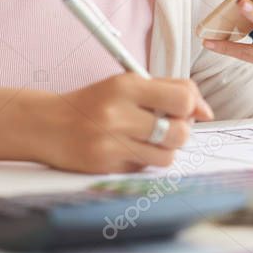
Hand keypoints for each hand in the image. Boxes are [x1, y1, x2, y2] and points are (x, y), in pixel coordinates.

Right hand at [36, 73, 213, 173]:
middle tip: (165, 127)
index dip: (193, 107)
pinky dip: (142, 160)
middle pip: (180, 132)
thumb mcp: (128, 84)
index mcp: (126, 86)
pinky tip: (125, 149)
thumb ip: (171, 89)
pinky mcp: (105, 166)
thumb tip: (206, 112)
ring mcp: (110, 143)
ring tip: (145, 139)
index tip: (187, 111)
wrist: (46, 125)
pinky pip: (145, 168)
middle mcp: (117, 114)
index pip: (182, 99)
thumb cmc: (96, 103)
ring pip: (167, 156)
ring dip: (163, 150)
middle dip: (180, 132)